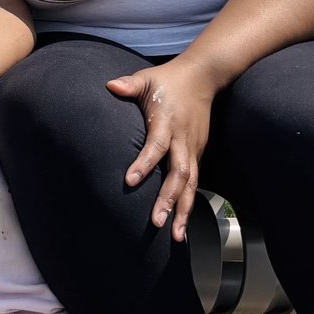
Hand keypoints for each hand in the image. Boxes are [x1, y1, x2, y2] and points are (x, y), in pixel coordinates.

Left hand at [107, 55, 216, 239]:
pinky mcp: (197, 154)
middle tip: (157, 222)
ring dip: (182, 210)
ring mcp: (193, 148)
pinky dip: (188, 204)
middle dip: (168, 199)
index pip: (156, 146)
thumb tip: (110, 86)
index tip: (130, 181)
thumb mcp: (147, 78)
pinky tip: (181, 224)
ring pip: (190, 184)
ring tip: (175, 236)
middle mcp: (183, 139)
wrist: (203, 77)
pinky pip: (193, 183)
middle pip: (178, 174)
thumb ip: (128, 85)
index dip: (144, 163)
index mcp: (167, 122)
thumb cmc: (168, 79)